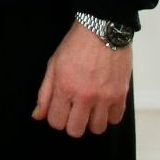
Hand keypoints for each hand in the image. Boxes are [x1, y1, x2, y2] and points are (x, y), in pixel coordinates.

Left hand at [32, 19, 130, 135]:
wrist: (102, 29)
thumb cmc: (76, 45)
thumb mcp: (54, 65)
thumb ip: (45, 93)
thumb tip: (38, 116)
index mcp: (65, 88)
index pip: (56, 122)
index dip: (56, 118)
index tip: (60, 110)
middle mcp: (85, 96)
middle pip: (76, 131)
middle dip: (72, 123)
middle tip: (75, 110)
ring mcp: (105, 97)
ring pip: (97, 129)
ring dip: (92, 121)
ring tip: (91, 107)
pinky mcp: (121, 95)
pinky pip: (115, 119)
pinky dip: (109, 115)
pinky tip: (104, 104)